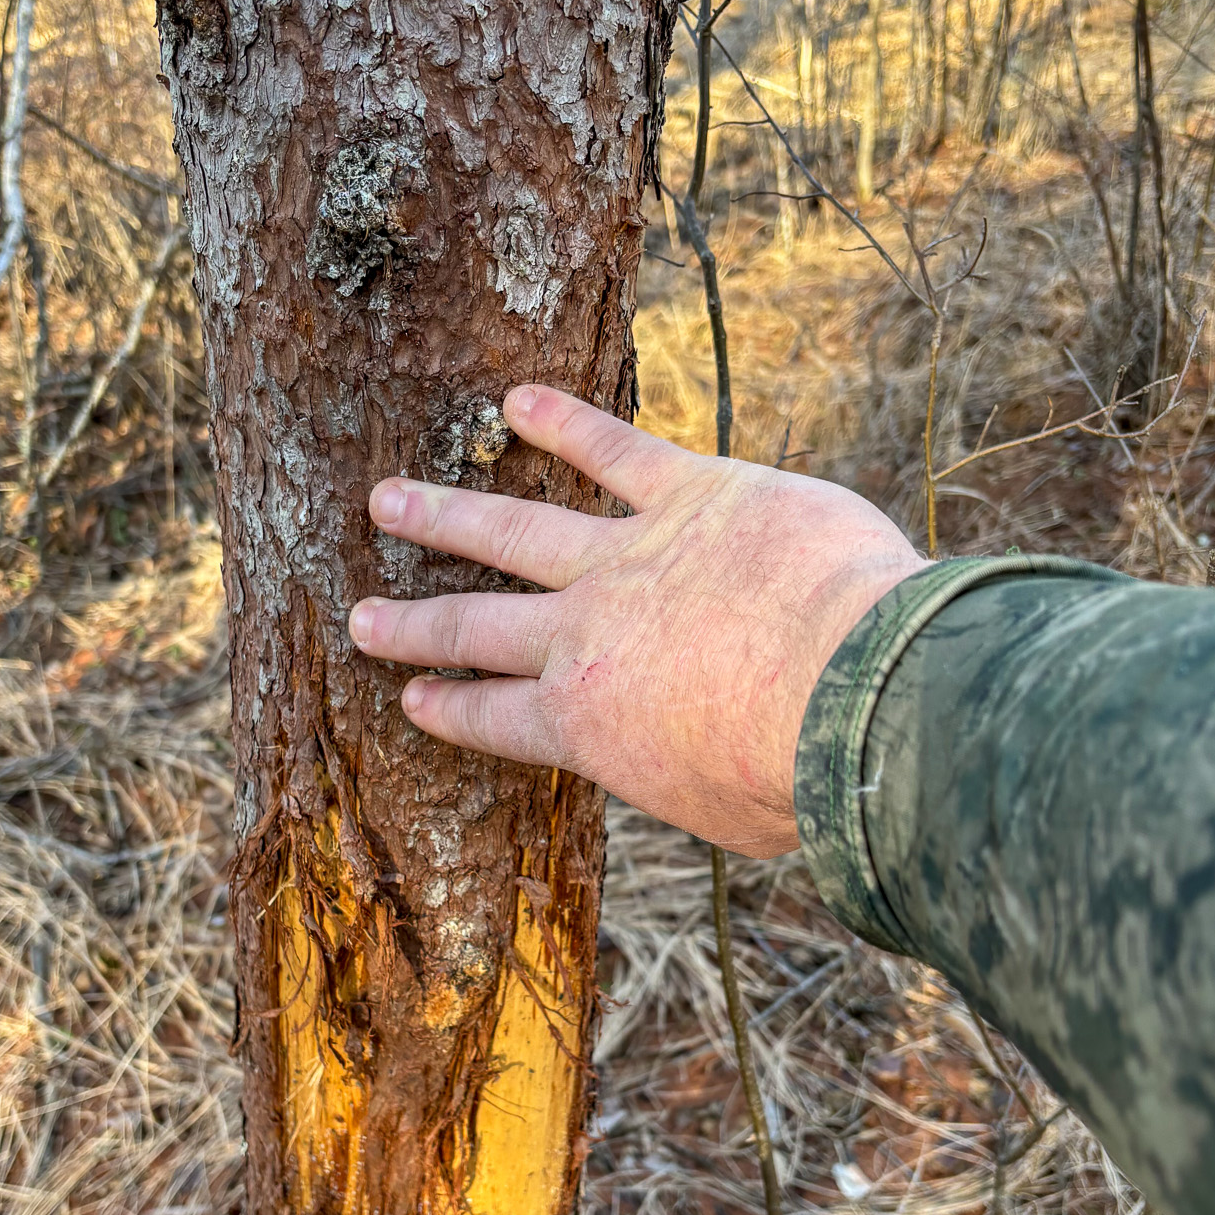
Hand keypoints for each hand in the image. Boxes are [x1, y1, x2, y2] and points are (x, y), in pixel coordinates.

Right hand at [348, 386, 921, 855]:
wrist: (855, 695)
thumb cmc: (801, 776)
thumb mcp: (723, 814)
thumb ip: (681, 775)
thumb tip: (689, 762)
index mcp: (586, 725)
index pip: (493, 717)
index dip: (447, 707)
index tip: (411, 696)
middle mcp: (584, 638)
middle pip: (474, 627)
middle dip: (412, 625)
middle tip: (359, 616)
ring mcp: (629, 560)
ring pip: (511, 532)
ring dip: (444, 514)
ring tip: (387, 499)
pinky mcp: (692, 494)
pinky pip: (614, 451)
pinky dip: (564, 422)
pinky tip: (517, 400)